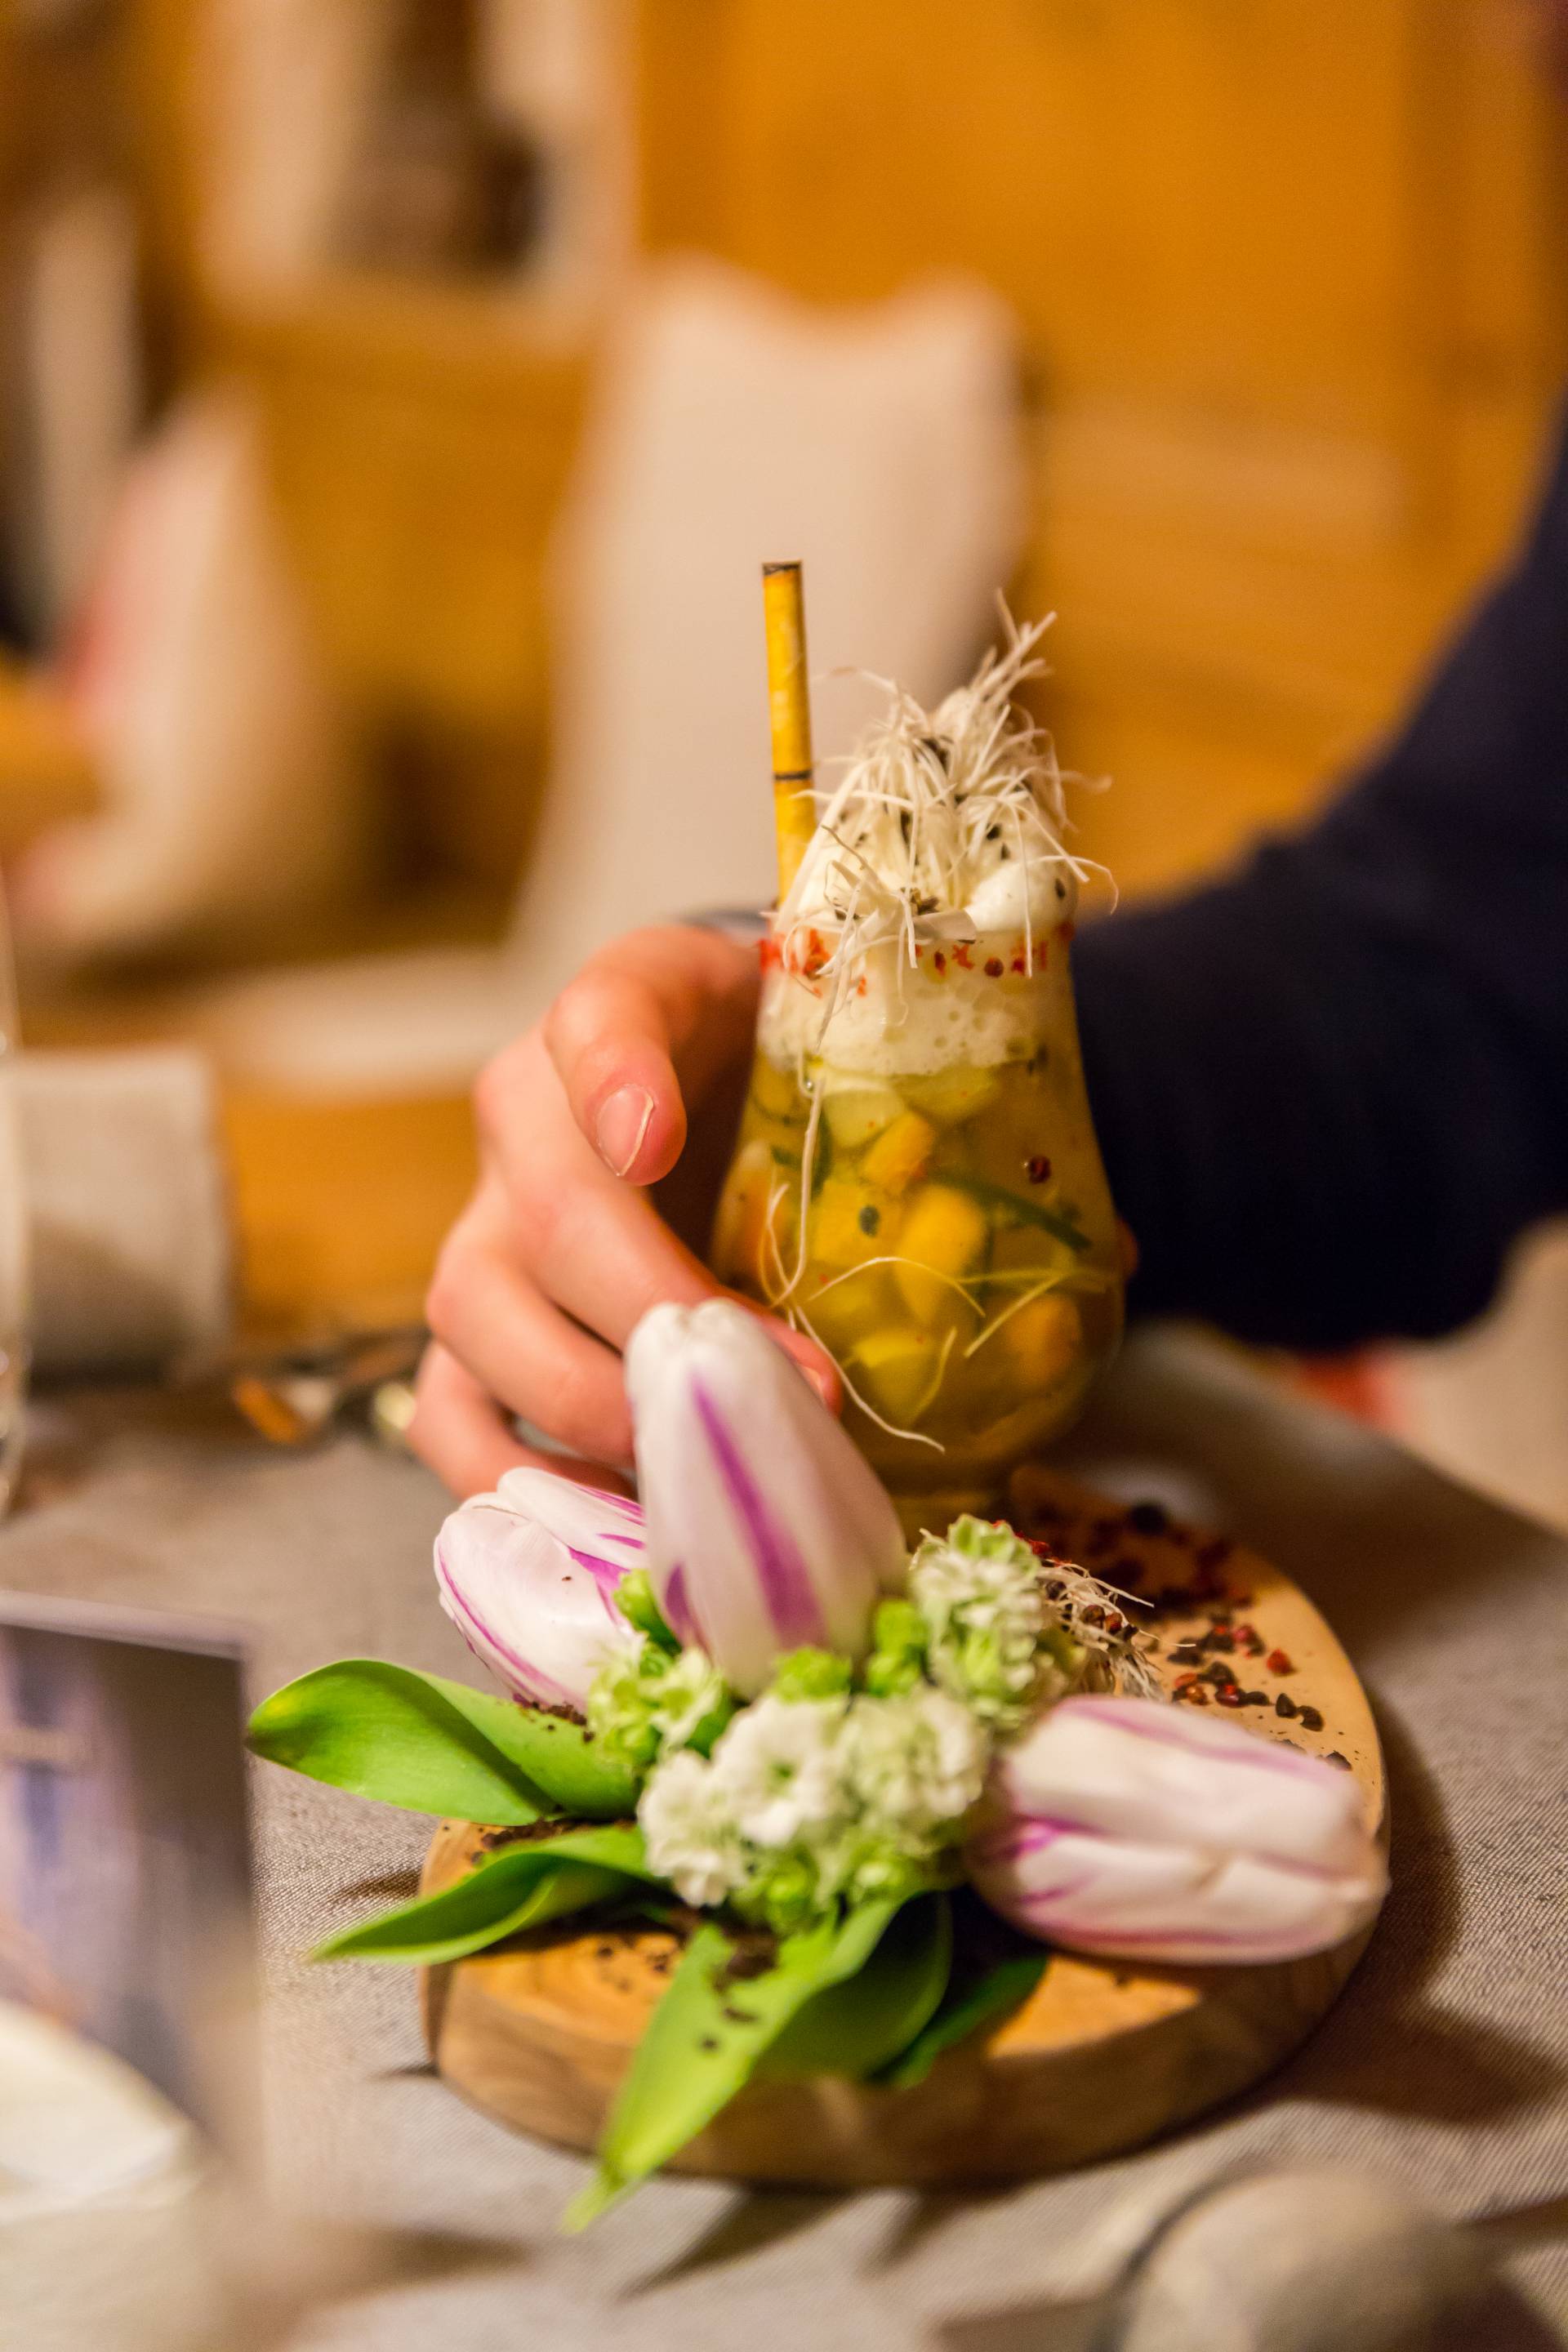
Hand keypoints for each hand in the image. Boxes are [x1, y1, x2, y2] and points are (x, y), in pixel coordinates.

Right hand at [409, 924, 839, 1495]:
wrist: (714, 1081)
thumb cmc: (768, 1065)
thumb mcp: (814, 1030)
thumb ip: (849, 1085)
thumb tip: (907, 1246)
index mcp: (615, 1014)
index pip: (603, 1020)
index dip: (618, 1085)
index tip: (652, 1142)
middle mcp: (522, 1120)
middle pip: (550, 1216)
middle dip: (662, 1320)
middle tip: (783, 1390)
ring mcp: (481, 1229)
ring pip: (477, 1319)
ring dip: (595, 1407)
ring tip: (702, 1465)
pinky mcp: (471, 1333)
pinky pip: (449, 1414)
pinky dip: (519, 1480)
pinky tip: (625, 1515)